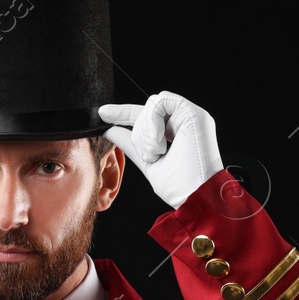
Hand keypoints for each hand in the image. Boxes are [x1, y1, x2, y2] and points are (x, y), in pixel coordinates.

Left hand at [99, 91, 222, 208]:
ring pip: (152, 104)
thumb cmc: (179, 186)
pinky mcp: (194, 113)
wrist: (194, 197)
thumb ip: (131, 144)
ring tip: (158, 152)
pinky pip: (160, 103)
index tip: (103, 113)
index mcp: (177, 131)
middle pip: (146, 109)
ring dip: (147, 132)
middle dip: (140, 133)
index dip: (124, 113)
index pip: (147, 116)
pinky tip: (161, 143)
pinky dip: (153, 123)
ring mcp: (191, 115)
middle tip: (151, 155)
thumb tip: (110, 129)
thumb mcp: (147, 161)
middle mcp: (185, 120)